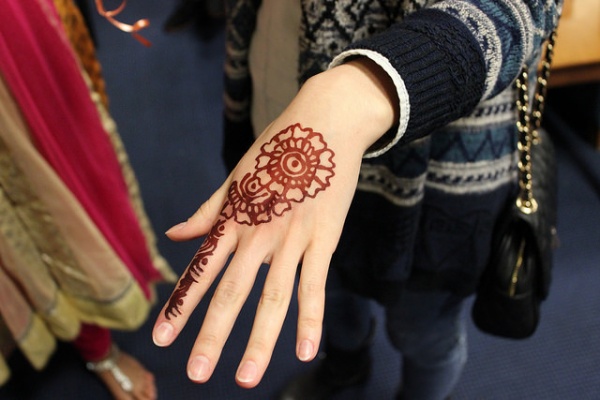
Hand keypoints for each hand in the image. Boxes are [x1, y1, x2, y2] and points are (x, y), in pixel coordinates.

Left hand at [152, 57, 397, 387]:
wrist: (324, 121)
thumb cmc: (278, 149)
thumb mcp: (236, 177)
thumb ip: (207, 210)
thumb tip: (174, 235)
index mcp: (233, 219)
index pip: (201, 270)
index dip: (180, 305)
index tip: (161, 339)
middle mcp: (256, 233)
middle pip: (232, 291)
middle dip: (212, 334)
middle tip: (196, 374)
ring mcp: (291, 237)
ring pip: (273, 296)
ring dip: (260, 340)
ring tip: (247, 378)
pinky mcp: (323, 237)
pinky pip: (315, 284)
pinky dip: (311, 318)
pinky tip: (306, 352)